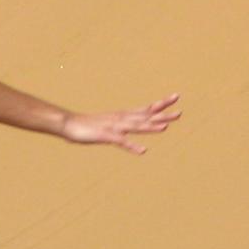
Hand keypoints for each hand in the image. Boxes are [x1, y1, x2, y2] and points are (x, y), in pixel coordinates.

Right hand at [61, 93, 181, 154]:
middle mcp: (122, 119)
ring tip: (165, 128)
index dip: (161, 105)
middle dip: (163, 115)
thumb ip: (124, 125)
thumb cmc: (89, 125)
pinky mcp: (105, 136)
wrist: (69, 123)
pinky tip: (142, 151)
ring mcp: (114, 127)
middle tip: (180, 113)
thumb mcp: (110, 124)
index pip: (147, 109)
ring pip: (135, 127)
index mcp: (124, 115)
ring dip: (150, 128)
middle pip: (146, 116)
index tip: (176, 98)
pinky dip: (131, 146)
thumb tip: (134, 123)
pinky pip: (121, 142)